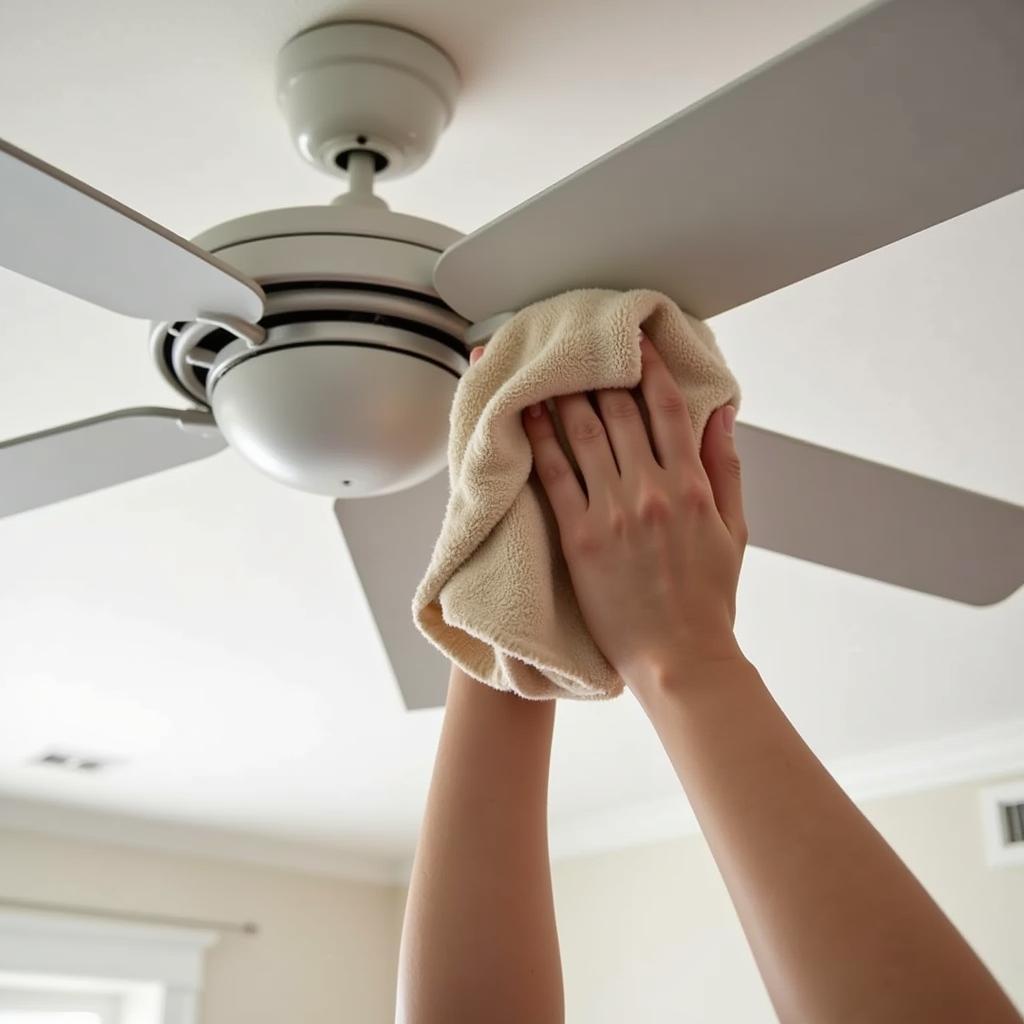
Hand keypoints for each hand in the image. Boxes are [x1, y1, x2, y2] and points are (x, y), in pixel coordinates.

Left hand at [517, 334, 746, 694]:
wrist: (678, 658)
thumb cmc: (708, 598)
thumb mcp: (735, 529)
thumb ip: (726, 465)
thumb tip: (722, 411)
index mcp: (692, 486)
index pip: (666, 408)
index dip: (649, 367)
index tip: (635, 340)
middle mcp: (651, 490)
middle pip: (619, 412)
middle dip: (601, 372)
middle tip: (583, 347)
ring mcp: (612, 512)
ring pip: (583, 433)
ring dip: (565, 394)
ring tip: (549, 369)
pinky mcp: (579, 537)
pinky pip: (555, 476)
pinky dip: (539, 439)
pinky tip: (527, 414)